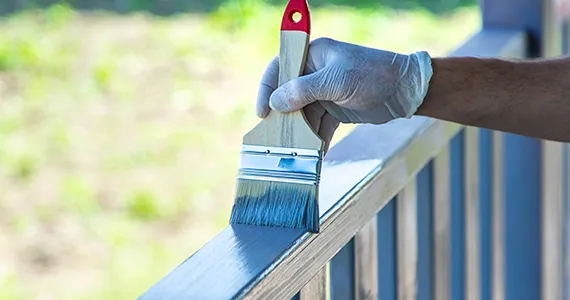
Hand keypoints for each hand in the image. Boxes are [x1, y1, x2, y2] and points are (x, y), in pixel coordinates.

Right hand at [256, 37, 432, 147]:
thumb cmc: (373, 75)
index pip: (279, 68)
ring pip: (302, 114)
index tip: (262, 113)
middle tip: (277, 138)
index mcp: (312, 55)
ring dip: (300, 133)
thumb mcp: (337, 81)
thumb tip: (275, 103)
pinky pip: (318, 126)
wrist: (406, 91)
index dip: (266, 89)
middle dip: (283, 117)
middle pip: (287, 95)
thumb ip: (304, 91)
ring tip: (298, 150)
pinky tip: (316, 153)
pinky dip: (316, 140)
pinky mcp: (334, 109)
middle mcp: (314, 72)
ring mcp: (324, 92)